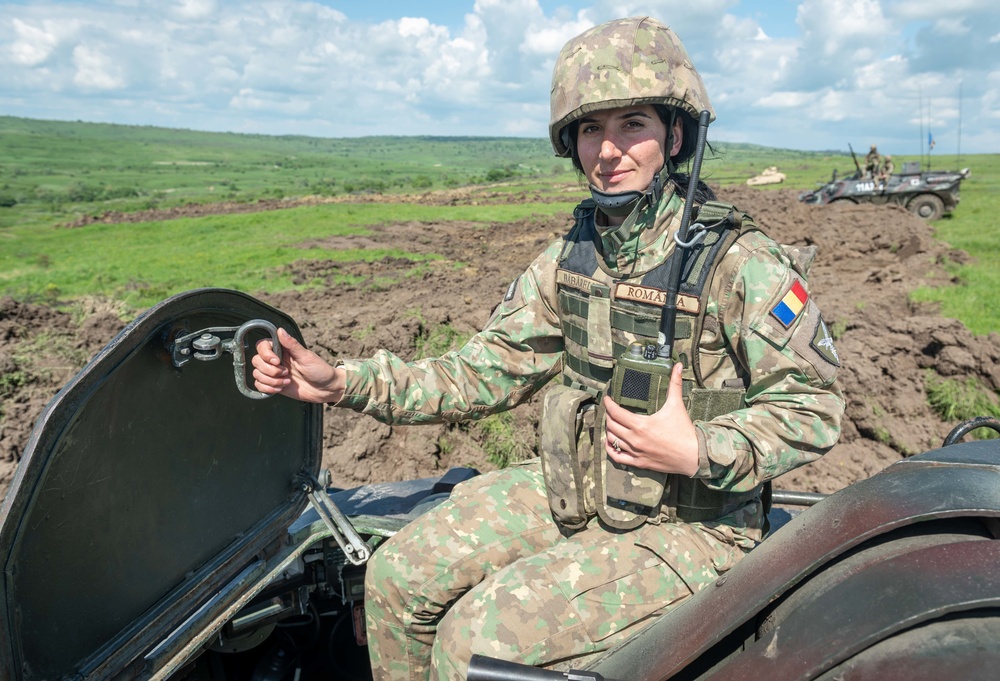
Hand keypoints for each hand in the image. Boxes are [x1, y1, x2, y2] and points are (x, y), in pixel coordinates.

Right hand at [251, 327, 344, 402]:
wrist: (326, 389)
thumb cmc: (320, 370)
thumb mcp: (307, 357)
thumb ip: (292, 345)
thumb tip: (280, 330)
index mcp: (283, 350)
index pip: (262, 346)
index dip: (265, 354)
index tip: (277, 361)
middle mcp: (276, 360)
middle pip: (256, 360)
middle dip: (269, 370)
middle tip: (286, 373)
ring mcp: (274, 373)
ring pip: (257, 374)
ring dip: (270, 380)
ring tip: (286, 382)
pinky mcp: (275, 384)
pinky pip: (260, 385)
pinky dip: (268, 388)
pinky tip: (281, 388)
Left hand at [603, 362, 698, 476]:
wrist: (693, 456)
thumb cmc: (684, 430)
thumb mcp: (677, 405)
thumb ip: (675, 384)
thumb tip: (678, 366)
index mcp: (641, 425)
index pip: (615, 412)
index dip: (608, 404)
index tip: (607, 398)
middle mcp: (635, 439)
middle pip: (611, 425)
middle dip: (608, 416)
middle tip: (611, 410)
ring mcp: (635, 452)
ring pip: (612, 440)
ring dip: (609, 430)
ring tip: (611, 423)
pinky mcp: (639, 463)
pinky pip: (617, 458)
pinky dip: (611, 449)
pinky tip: (610, 442)